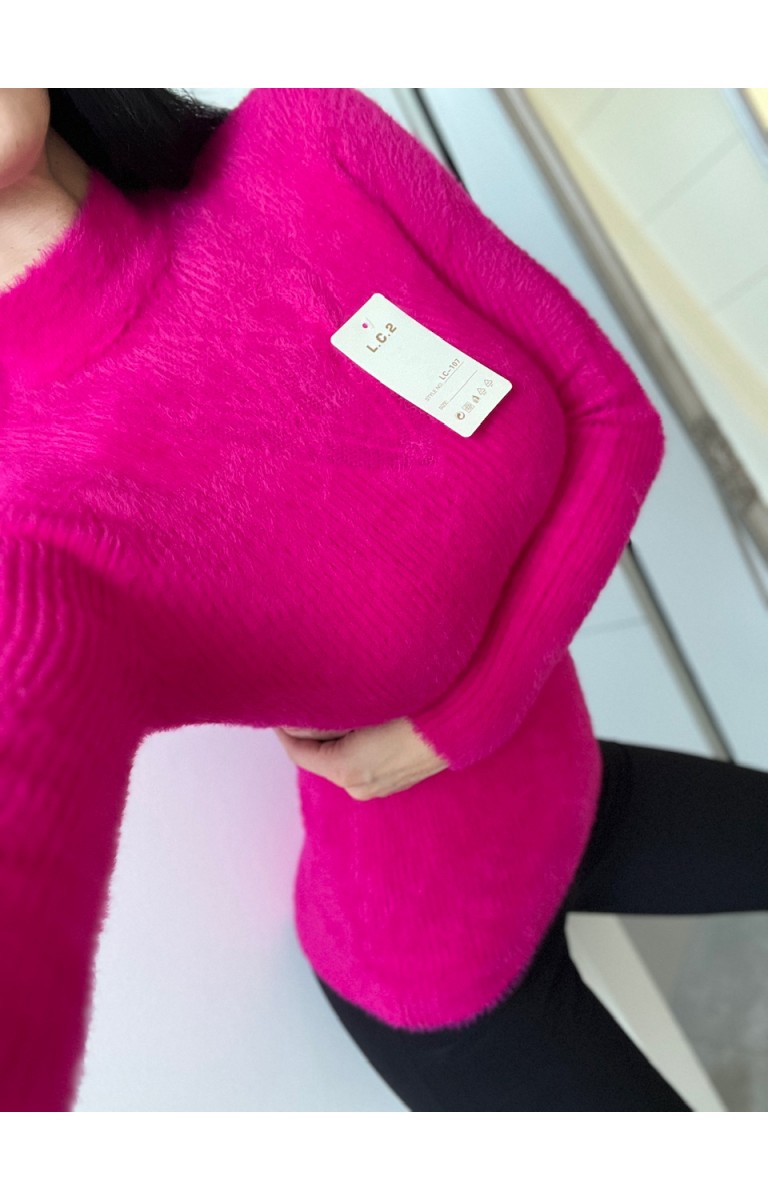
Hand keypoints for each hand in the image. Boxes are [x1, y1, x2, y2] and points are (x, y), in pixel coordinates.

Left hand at [273, 718, 449, 800]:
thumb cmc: (415, 708)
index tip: (275, 705)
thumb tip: (293, 720)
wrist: (465, 722)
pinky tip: (358, 718)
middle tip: (299, 699)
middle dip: (307, 730)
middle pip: (318, 756)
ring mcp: (380, 787)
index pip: (297, 751)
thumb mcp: (362, 707)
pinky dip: (350, 743)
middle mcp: (359, 787)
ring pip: (338, 758)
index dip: (283, 727)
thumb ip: (323, 717)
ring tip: (327, 704)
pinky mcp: (396, 780)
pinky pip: (359, 761)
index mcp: (346, 770)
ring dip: (330, 736)